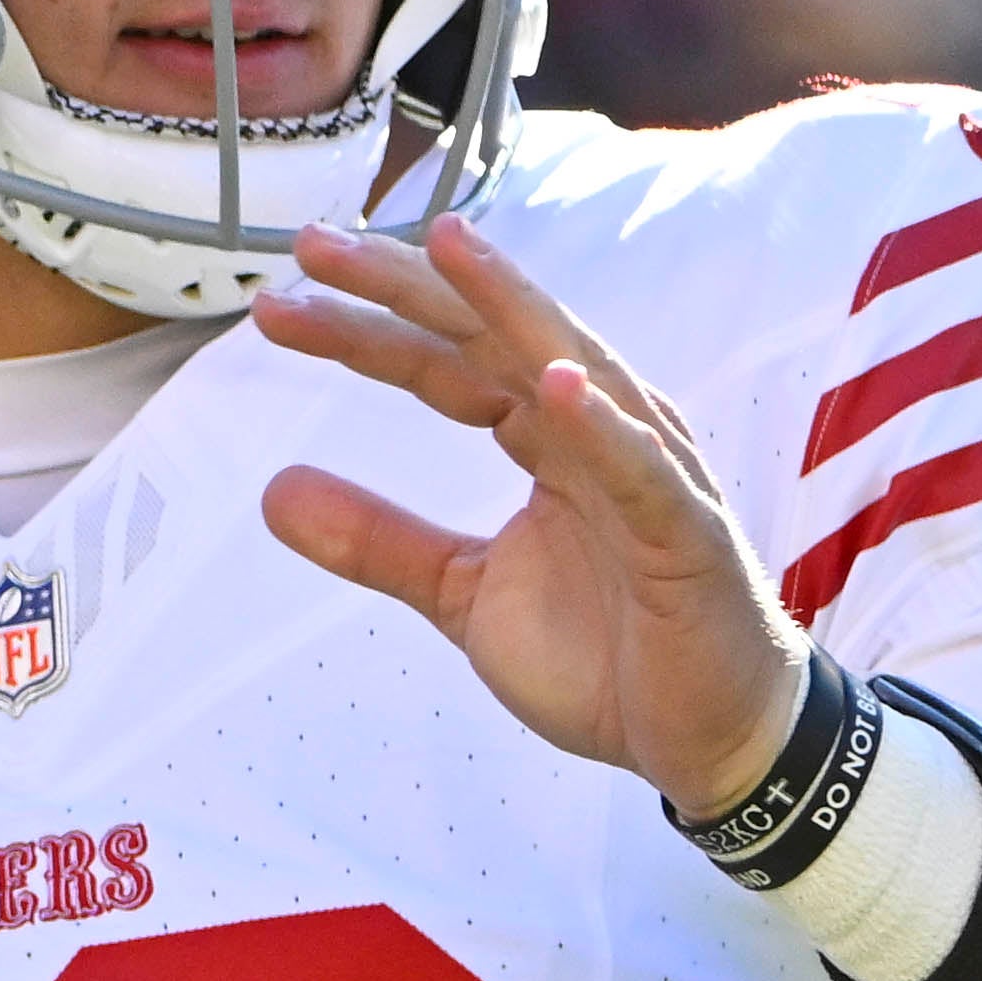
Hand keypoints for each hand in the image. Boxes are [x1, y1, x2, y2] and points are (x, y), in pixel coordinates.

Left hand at [253, 214, 804, 816]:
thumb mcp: (465, 592)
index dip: (367, 328)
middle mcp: (596, 429)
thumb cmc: (607, 653)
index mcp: (544, 435)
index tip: (280, 301)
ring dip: (510, 307)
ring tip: (448, 249)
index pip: (447, 360)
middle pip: (492, 339)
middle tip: (318, 244)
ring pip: (571, 370)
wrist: (708, 736)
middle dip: (408, 287)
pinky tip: (557, 384)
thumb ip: (380, 539)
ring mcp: (648, 471)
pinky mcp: (686, 533)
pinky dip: (603, 426)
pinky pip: (640, 471)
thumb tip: (273, 490)